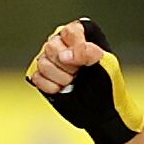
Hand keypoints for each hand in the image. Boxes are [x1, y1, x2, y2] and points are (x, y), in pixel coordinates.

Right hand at [26, 18, 136, 143]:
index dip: (77, 47)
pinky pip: (36, 77)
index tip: (88, 61)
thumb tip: (64, 55)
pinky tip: (62, 89)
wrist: (99, 111)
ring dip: (61, 78)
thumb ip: (87, 52)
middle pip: (52, 46)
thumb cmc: (107, 85)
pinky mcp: (39, 75)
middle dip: (68, 65)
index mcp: (82, 34)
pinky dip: (51, 87)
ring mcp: (49, 59)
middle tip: (80, 73)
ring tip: (73, 82)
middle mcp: (63, 43)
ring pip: (42, 62)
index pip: (70, 31)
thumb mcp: (105, 64)